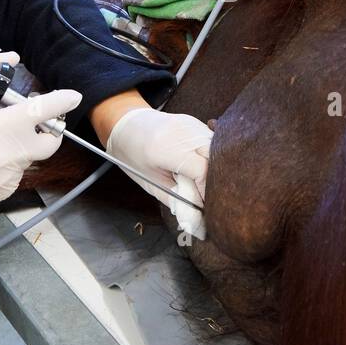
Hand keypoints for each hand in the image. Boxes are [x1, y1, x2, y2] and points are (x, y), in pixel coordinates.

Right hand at [0, 51, 81, 215]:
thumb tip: (10, 58)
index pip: (40, 112)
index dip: (61, 102)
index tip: (73, 96)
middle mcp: (9, 155)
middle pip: (49, 141)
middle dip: (47, 130)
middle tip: (31, 122)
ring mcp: (9, 176)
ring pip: (31, 156)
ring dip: (21, 146)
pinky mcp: (5, 191)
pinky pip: (18, 172)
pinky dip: (10, 163)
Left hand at [105, 108, 211, 239]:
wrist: (125, 125)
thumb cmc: (133, 156)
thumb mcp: (152, 184)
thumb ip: (177, 201)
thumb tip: (198, 221)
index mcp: (166, 149)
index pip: (202, 171)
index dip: (208, 191)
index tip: (206, 206)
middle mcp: (182, 132)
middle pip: (217, 157)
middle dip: (217, 180)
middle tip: (209, 196)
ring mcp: (191, 124)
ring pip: (219, 149)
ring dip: (217, 168)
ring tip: (204, 182)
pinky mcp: (196, 123)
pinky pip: (214, 142)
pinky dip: (213, 157)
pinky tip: (204, 167)